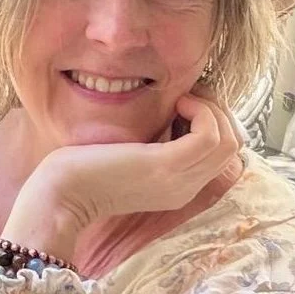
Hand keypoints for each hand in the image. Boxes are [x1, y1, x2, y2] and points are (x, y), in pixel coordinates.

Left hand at [8, 95, 242, 241]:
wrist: (59, 197)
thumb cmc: (83, 170)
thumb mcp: (130, 155)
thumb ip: (155, 142)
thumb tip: (173, 107)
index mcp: (179, 187)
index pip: (224, 153)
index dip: (213, 120)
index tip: (185, 103)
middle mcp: (186, 187)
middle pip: (234, 145)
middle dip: (218, 110)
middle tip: (188, 97)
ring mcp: (180, 180)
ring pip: (230, 139)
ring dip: (212, 109)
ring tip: (182, 100)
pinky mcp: (167, 166)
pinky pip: (211, 135)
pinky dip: (201, 110)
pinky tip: (176, 102)